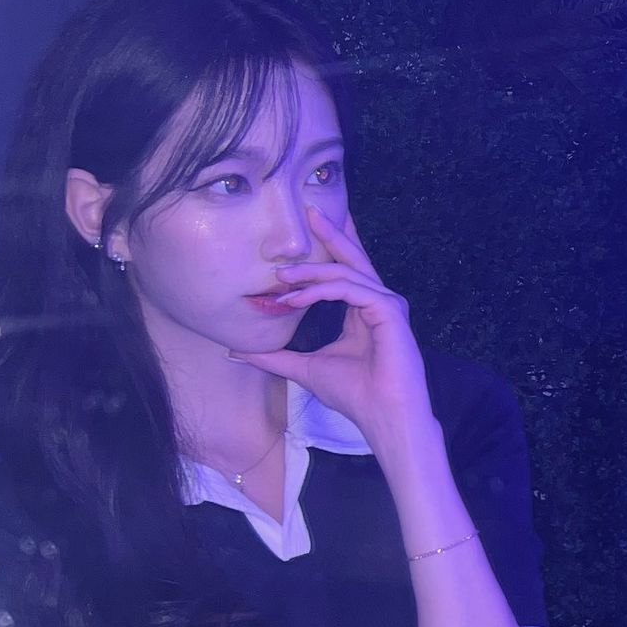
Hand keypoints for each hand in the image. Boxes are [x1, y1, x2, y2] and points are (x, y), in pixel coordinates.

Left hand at [227, 205, 433, 444]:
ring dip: (312, 272)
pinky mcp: (390, 311)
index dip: (324, 250)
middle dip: (331, 233)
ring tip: (282, 276)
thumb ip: (275, 357)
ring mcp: (388, 304)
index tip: (294, 246)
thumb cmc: (354, 395)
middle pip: (353, 258)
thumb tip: (236, 352)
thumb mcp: (304, 368)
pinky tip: (297, 296)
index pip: (345, 271)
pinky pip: (352, 289)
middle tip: (307, 210)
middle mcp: (379, 302)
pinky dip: (323, 289)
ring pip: (347, 273)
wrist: (384, 417)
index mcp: (364, 310)